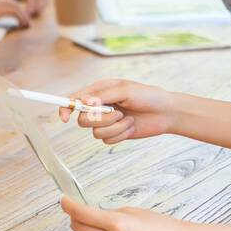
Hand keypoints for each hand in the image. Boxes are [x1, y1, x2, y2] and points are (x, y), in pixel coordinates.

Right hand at [58, 78, 175, 141]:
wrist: (166, 113)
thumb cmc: (148, 96)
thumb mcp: (125, 90)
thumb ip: (103, 96)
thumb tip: (83, 101)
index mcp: (100, 90)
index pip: (75, 99)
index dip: (65, 107)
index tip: (64, 117)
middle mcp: (100, 106)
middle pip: (82, 119)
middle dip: (100, 119)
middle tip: (117, 113)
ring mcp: (107, 121)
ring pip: (95, 132)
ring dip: (114, 128)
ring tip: (128, 120)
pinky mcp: (114, 133)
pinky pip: (107, 140)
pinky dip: (120, 134)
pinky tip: (132, 126)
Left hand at [60, 196, 194, 230]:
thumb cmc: (159, 226)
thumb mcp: (131, 211)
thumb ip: (106, 212)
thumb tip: (87, 212)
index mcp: (117, 224)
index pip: (82, 213)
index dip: (69, 205)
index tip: (64, 199)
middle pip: (79, 228)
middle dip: (76, 216)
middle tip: (79, 208)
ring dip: (88, 230)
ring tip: (104, 224)